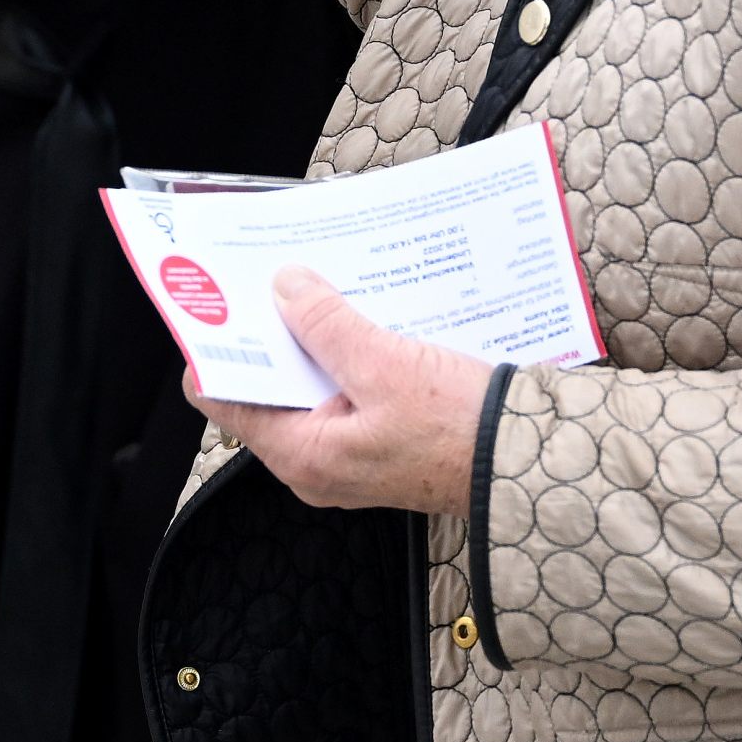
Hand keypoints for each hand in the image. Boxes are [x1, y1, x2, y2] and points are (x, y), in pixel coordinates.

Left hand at [194, 271, 489, 516]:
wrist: (522, 462)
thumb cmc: (458, 430)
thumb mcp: (386, 367)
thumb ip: (329, 326)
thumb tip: (286, 289)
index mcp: (304, 455)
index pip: (225, 401)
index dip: (218, 349)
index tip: (219, 302)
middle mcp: (317, 462)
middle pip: (268, 389)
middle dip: (270, 335)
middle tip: (270, 279)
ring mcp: (348, 452)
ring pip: (309, 385)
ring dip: (312, 339)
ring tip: (315, 287)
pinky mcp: (377, 438)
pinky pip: (344, 390)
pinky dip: (344, 354)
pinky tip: (358, 316)